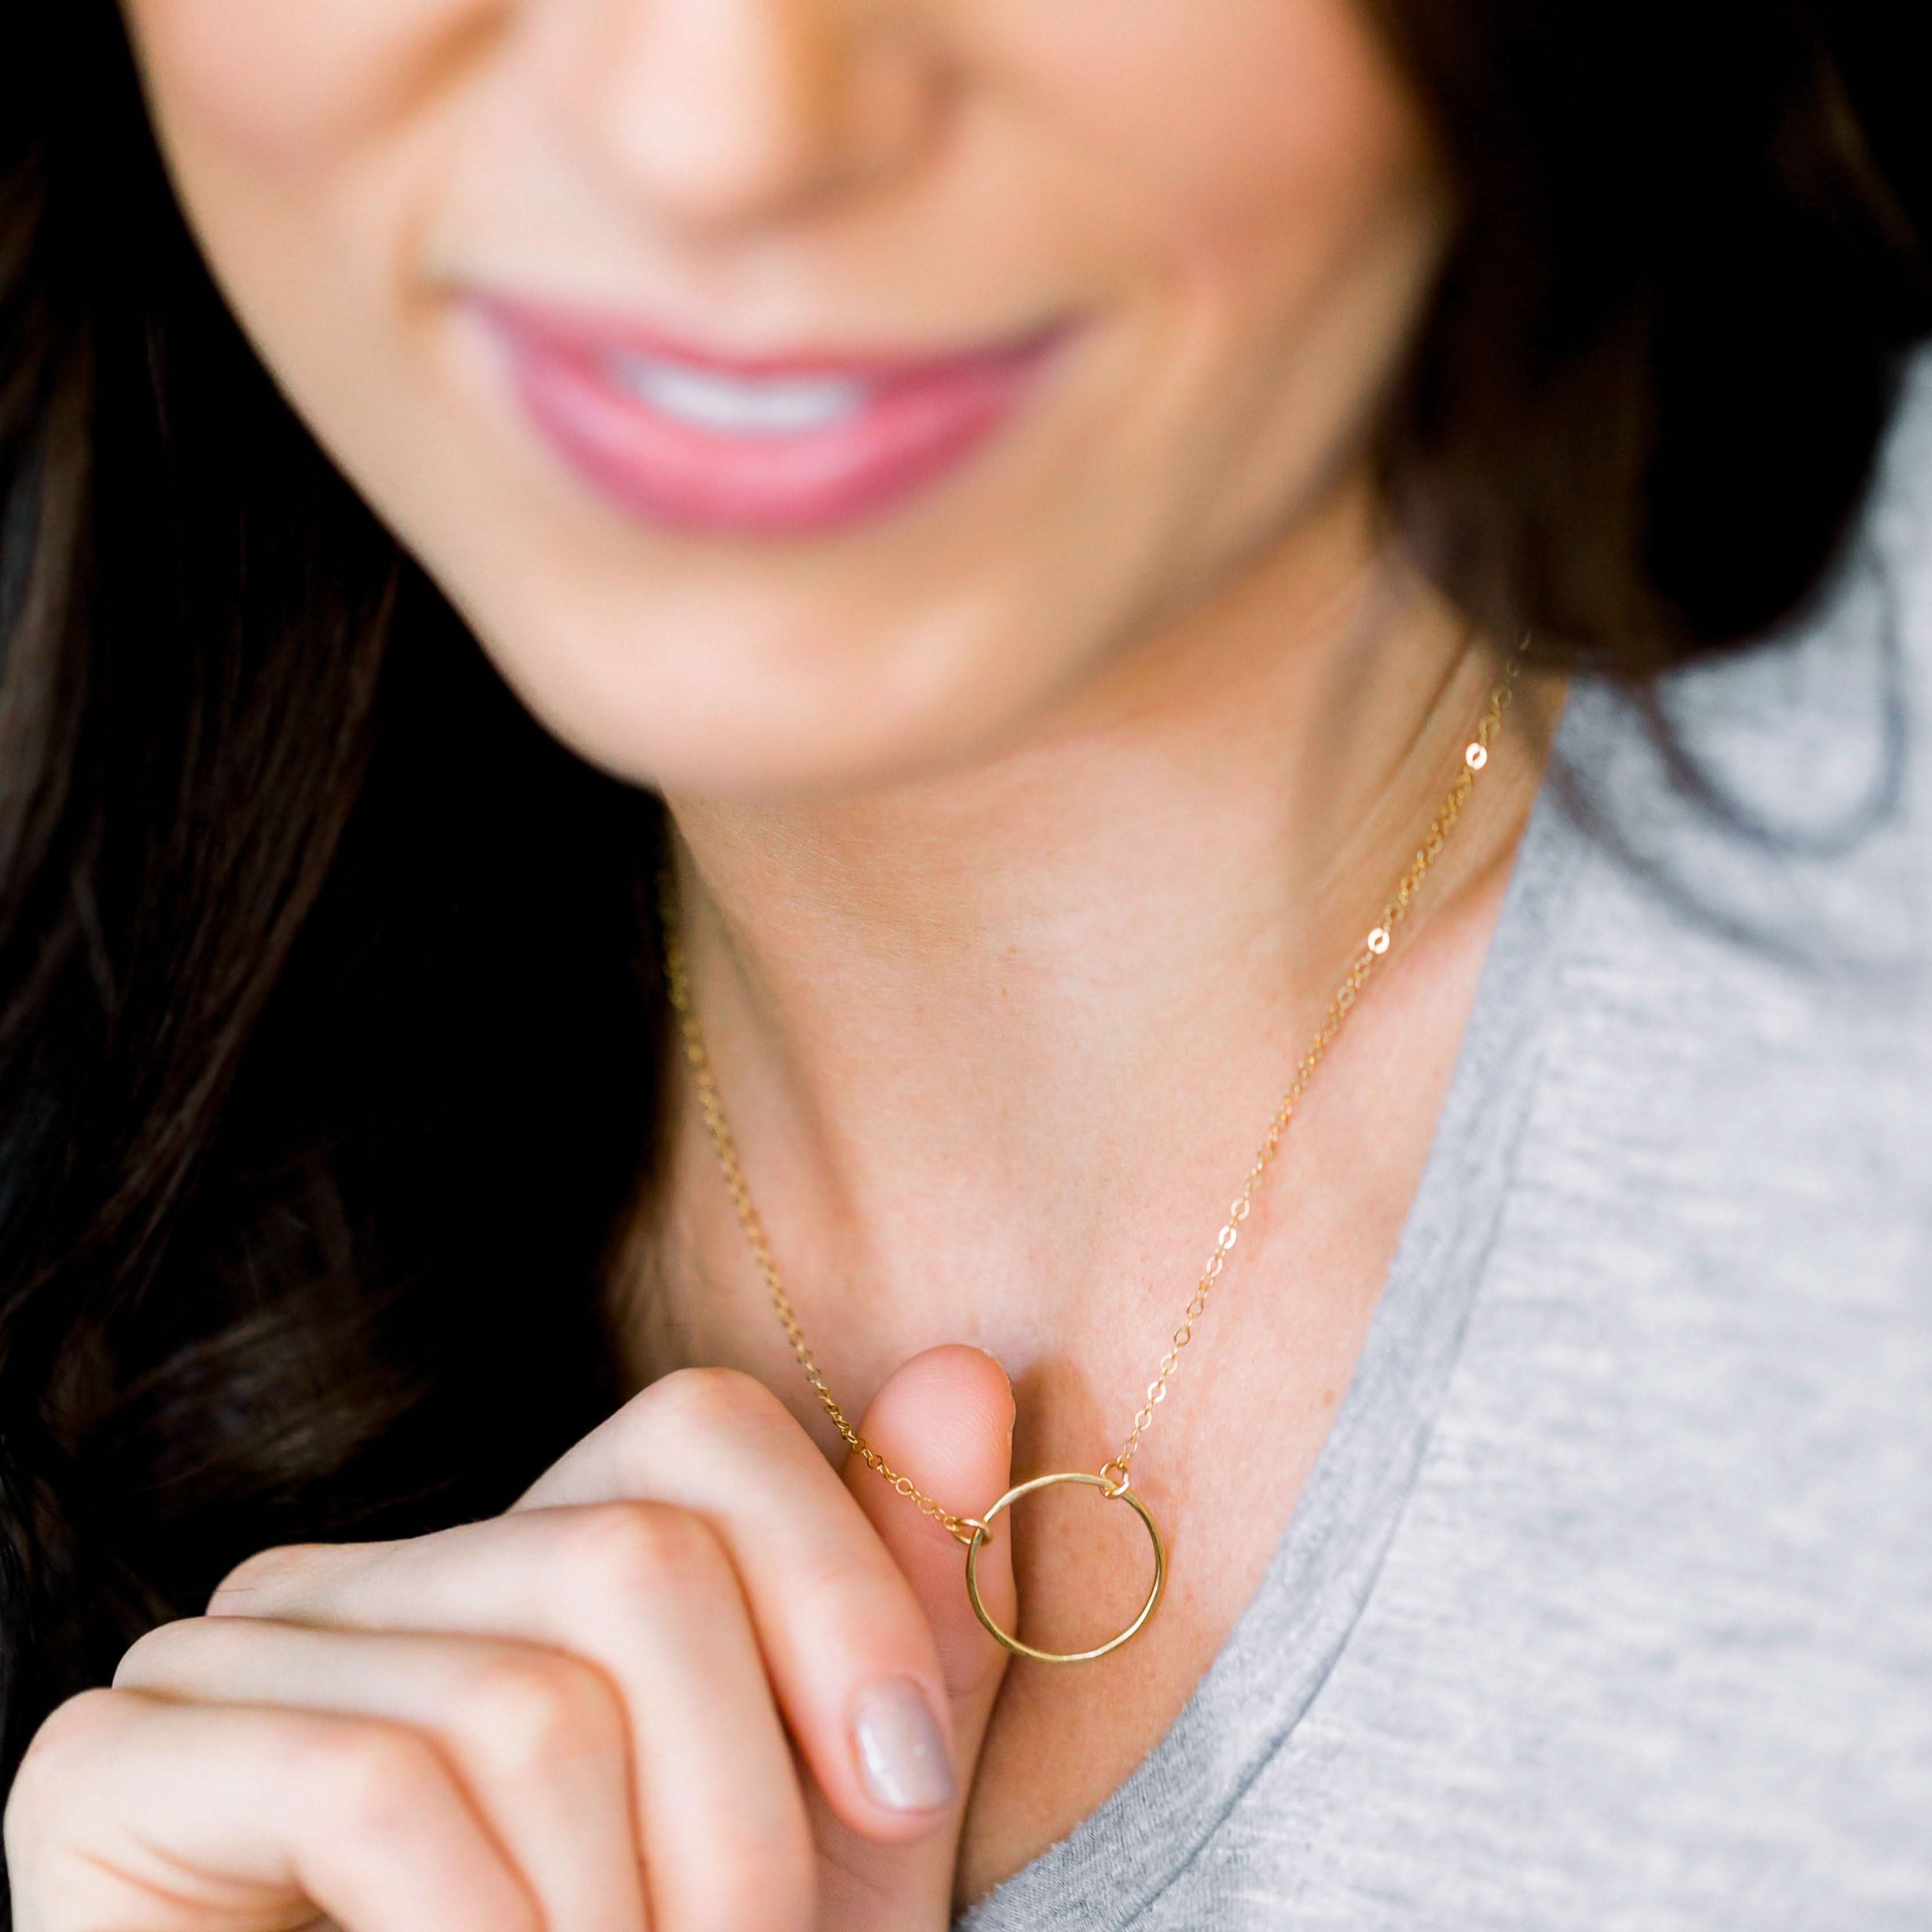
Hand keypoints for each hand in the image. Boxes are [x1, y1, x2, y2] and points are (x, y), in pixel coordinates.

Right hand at [4, 1344, 1016, 1931]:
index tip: (903, 1794)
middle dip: (739, 1814)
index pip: (703, 1429)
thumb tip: (969, 1374)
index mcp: (524, 1563)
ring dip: (619, 1921)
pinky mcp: (112, 1765)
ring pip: (530, 1700)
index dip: (838, 1597)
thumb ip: (898, 1610)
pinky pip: (375, 1789)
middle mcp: (376, 1569)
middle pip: (635, 1560)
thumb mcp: (830, 1831)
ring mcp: (234, 1650)